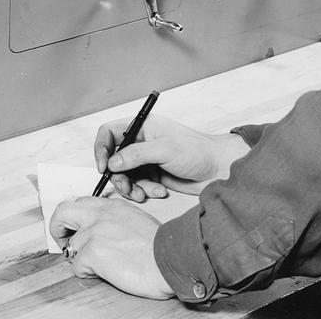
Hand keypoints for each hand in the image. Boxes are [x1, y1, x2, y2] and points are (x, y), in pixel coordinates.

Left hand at [49, 197, 173, 298]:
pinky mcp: (92, 253)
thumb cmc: (160, 247)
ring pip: (70, 247)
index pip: (81, 203)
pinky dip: (88, 274)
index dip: (74, 218)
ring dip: (80, 259)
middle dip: (57, 229)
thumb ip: (116, 221)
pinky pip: (77, 267)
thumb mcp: (137, 221)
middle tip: (63, 242)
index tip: (75, 230)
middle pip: (62, 212)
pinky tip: (106, 273)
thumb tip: (103, 233)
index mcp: (113, 206)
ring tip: (98, 266)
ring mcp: (94, 232)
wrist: (170, 259)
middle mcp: (100, 215)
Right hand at [94, 114, 249, 201]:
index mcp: (143, 126)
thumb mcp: (164, 150)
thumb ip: (136, 155)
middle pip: (114, 159)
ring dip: (131, 187)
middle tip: (126, 188)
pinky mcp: (154, 175)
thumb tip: (112, 163)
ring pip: (125, 176)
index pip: (110, 132)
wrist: (218, 169)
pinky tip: (159, 191)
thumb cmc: (197, 151)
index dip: (102, 149)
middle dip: (118, 176)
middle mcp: (142, 142)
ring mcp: (147, 159)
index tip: (103, 167)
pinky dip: (144, 191)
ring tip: (145, 194)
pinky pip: (138, 185)